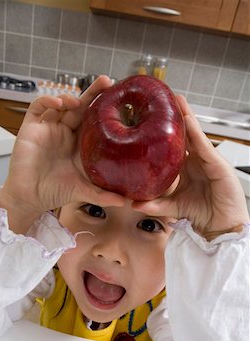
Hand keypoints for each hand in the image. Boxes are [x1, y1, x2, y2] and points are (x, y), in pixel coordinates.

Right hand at [0, 75, 124, 233]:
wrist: (30, 198)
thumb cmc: (55, 192)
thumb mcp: (83, 191)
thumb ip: (103, 194)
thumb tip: (126, 201)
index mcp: (79, 143)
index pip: (94, 120)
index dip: (104, 107)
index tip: (120, 98)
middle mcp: (65, 132)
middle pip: (80, 106)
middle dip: (93, 93)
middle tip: (107, 82)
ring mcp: (48, 128)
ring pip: (60, 103)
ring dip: (70, 98)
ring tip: (78, 101)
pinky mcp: (31, 128)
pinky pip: (38, 107)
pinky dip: (47, 101)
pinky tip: (58, 103)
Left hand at [133, 96, 248, 239]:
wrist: (221, 227)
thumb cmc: (201, 214)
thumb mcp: (172, 207)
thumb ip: (154, 204)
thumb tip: (133, 203)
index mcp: (186, 167)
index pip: (173, 145)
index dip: (162, 133)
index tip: (149, 119)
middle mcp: (196, 160)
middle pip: (184, 135)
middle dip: (174, 118)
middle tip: (162, 100)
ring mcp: (208, 160)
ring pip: (195, 135)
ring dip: (186, 116)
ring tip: (177, 100)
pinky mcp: (218, 164)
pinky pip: (204, 146)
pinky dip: (196, 133)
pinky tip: (187, 120)